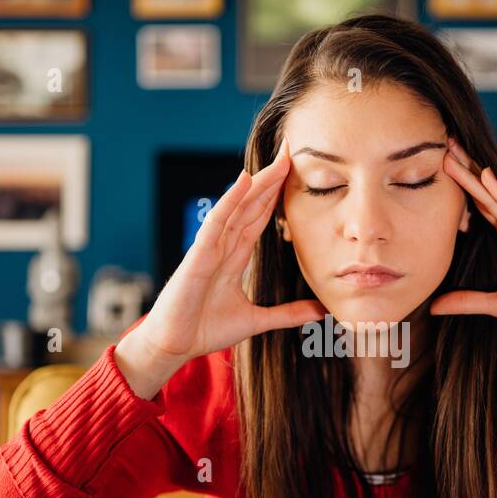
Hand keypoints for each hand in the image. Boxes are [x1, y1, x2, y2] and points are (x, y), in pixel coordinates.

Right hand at [117, 137, 325, 390]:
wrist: (174, 346)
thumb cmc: (205, 329)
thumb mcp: (257, 321)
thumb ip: (287, 314)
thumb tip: (321, 311)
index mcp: (235, 257)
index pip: (260, 218)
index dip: (277, 196)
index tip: (295, 174)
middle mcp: (223, 246)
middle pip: (251, 205)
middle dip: (271, 179)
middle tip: (291, 150)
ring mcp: (209, 248)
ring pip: (237, 207)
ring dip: (257, 182)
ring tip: (277, 159)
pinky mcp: (197, 256)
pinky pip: (216, 223)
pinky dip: (230, 201)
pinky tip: (243, 180)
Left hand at [433, 138, 496, 386]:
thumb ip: (467, 301)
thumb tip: (435, 306)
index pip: (482, 208)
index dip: (464, 188)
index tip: (442, 167)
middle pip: (487, 195)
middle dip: (467, 171)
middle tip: (445, 145)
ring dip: (476, 175)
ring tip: (455, 152)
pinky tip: (487, 177)